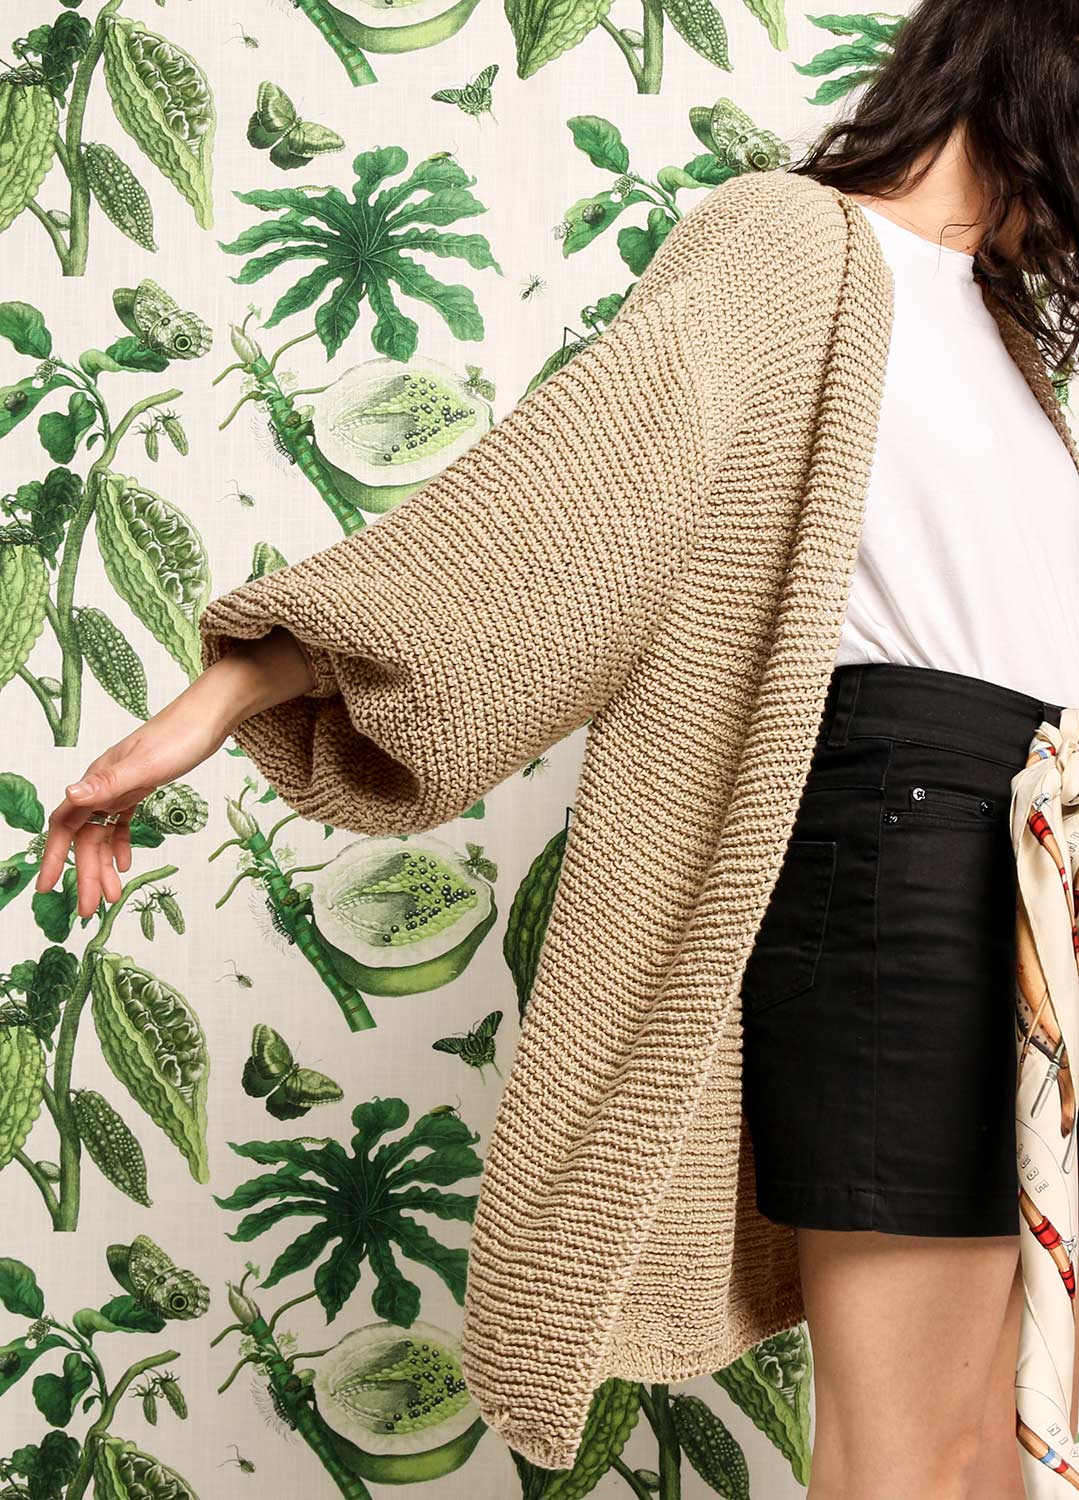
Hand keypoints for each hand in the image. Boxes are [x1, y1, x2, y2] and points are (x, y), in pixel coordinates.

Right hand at [36, 626, 316, 917]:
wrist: (211, 714)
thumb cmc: (182, 736)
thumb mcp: (147, 765)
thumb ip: (108, 783)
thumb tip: (69, 796)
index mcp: (99, 780)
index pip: (65, 824)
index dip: (54, 856)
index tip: (47, 888)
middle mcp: (104, 784)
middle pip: (87, 837)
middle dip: (86, 874)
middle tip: (91, 911)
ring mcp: (122, 785)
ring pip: (105, 833)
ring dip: (106, 866)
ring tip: (114, 897)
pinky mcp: (142, 785)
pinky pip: (123, 821)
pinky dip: (122, 844)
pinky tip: (129, 863)